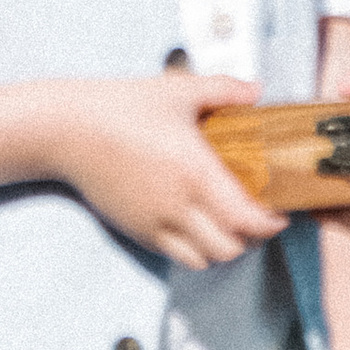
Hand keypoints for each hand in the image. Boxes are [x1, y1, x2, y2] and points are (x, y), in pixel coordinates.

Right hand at [40, 72, 286, 268]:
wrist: (69, 129)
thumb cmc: (123, 105)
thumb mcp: (178, 89)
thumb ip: (224, 90)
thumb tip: (258, 91)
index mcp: (195, 171)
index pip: (247, 219)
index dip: (271, 222)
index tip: (280, 211)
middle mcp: (179, 206)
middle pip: (232, 248)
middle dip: (253, 238)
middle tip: (259, 216)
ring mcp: (157, 224)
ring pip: (206, 260)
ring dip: (225, 247)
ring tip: (229, 224)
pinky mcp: (139, 232)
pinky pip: (178, 257)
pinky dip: (197, 250)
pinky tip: (197, 224)